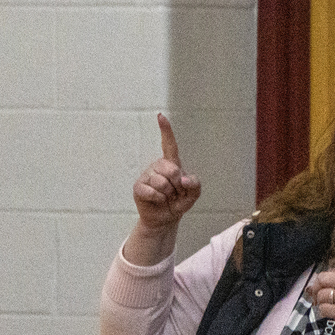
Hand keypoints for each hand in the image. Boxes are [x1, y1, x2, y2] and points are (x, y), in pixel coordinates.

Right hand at [132, 114, 201, 230]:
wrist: (166, 218)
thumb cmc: (178, 202)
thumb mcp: (193, 195)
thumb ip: (195, 185)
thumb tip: (183, 179)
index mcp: (172, 164)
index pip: (169, 145)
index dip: (165, 130)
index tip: (160, 116)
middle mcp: (158, 166)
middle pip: (172, 170)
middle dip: (178, 185)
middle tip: (175, 192)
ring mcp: (146, 175)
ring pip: (161, 182)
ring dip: (168, 194)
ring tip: (166, 197)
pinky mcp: (138, 187)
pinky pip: (151, 191)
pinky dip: (158, 199)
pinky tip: (158, 201)